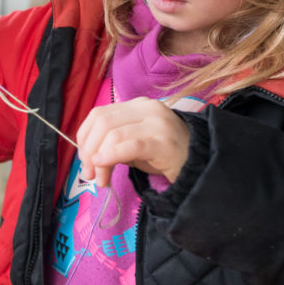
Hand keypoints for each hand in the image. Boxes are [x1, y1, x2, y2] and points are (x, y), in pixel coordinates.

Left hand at [76, 97, 190, 187]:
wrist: (199, 162)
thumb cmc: (163, 153)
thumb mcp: (133, 142)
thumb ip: (110, 142)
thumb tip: (87, 157)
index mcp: (136, 105)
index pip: (99, 114)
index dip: (84, 137)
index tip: (84, 160)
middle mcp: (146, 108)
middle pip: (102, 124)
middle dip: (88, 151)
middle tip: (88, 174)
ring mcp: (156, 123)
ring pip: (112, 135)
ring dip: (99, 160)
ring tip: (100, 179)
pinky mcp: (163, 142)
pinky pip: (129, 145)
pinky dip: (111, 155)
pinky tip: (103, 166)